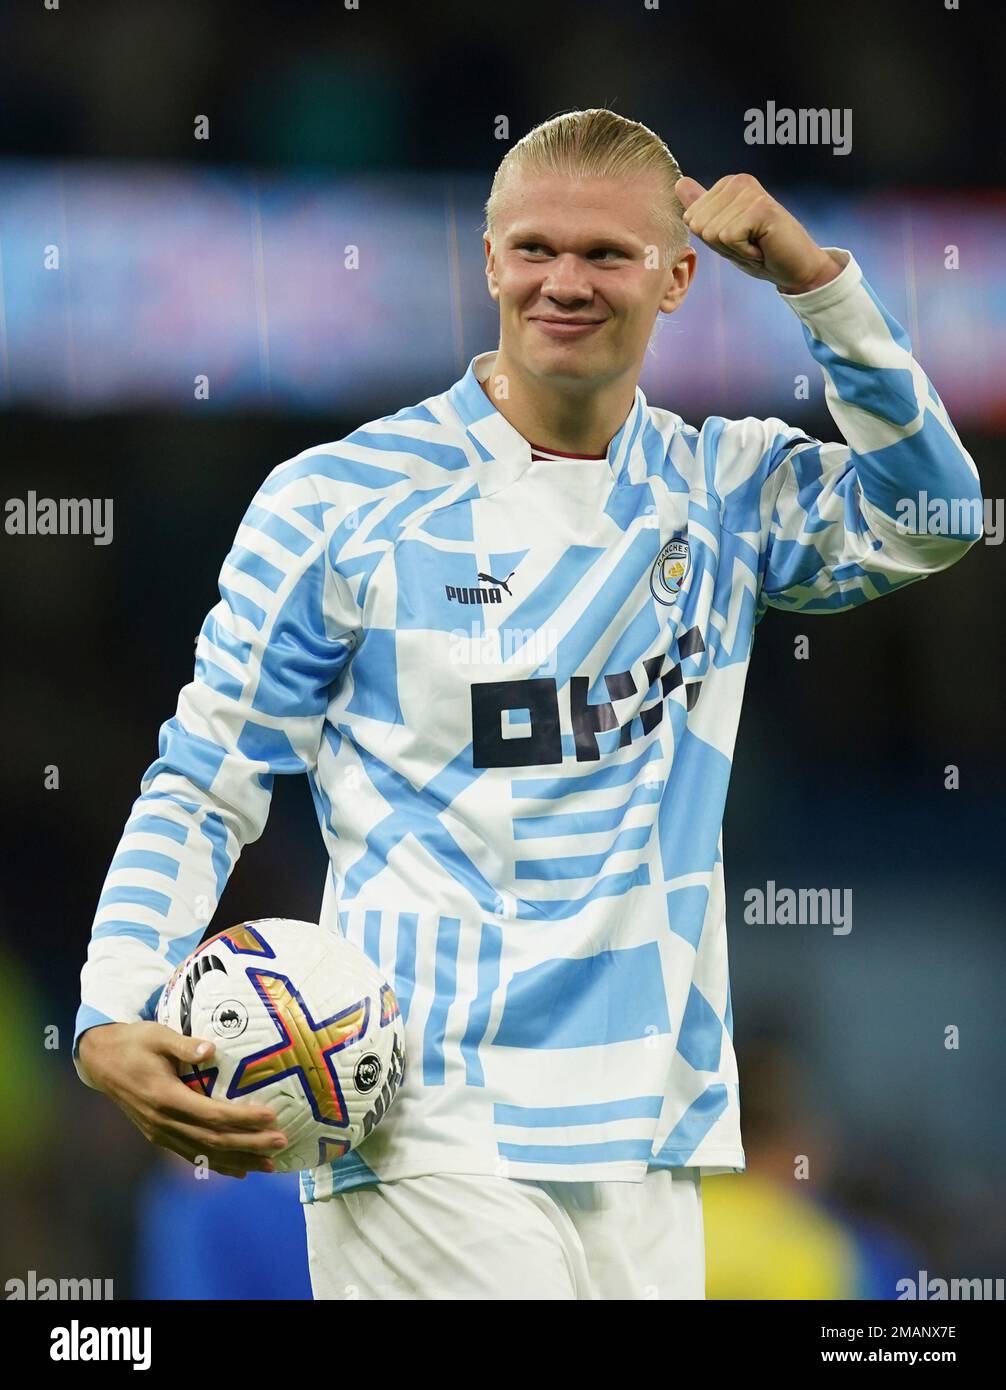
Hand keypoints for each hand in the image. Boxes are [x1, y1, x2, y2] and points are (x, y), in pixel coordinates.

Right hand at [77, 1021, 287, 1178]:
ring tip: (270, 1164)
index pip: (212, 1115)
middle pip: (214, 1140)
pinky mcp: (158, 1135)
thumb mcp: (157, 1035)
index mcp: (165, 1098)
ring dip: (239, 1161)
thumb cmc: (133, 1042)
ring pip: (205, 1154)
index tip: (271, 1117)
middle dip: (250, 1144)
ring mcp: (160, 1132)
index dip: (243, 1119)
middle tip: (282, 1143)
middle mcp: (163, 1122)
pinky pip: (192, 1154)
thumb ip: (184, 1044)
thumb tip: (211, 1049)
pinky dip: (217, 1164)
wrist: (100, 1061)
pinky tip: (239, 1171)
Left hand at [675, 174, 841, 294]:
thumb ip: (703, 207)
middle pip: (700, 226)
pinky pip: (729, 238)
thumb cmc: (760, 251)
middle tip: (749, 243)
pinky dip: (744, 252)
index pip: (691, 219)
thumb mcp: (724, 232)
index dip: (713, 240)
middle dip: (721, 246)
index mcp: (727, 185)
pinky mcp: (761, 207)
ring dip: (734, 250)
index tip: (739, 238)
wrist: (795, 267)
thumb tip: (679, 182)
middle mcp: (738, 181)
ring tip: (757, 244)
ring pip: (713, 233)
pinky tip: (763, 246)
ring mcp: (750, 192)